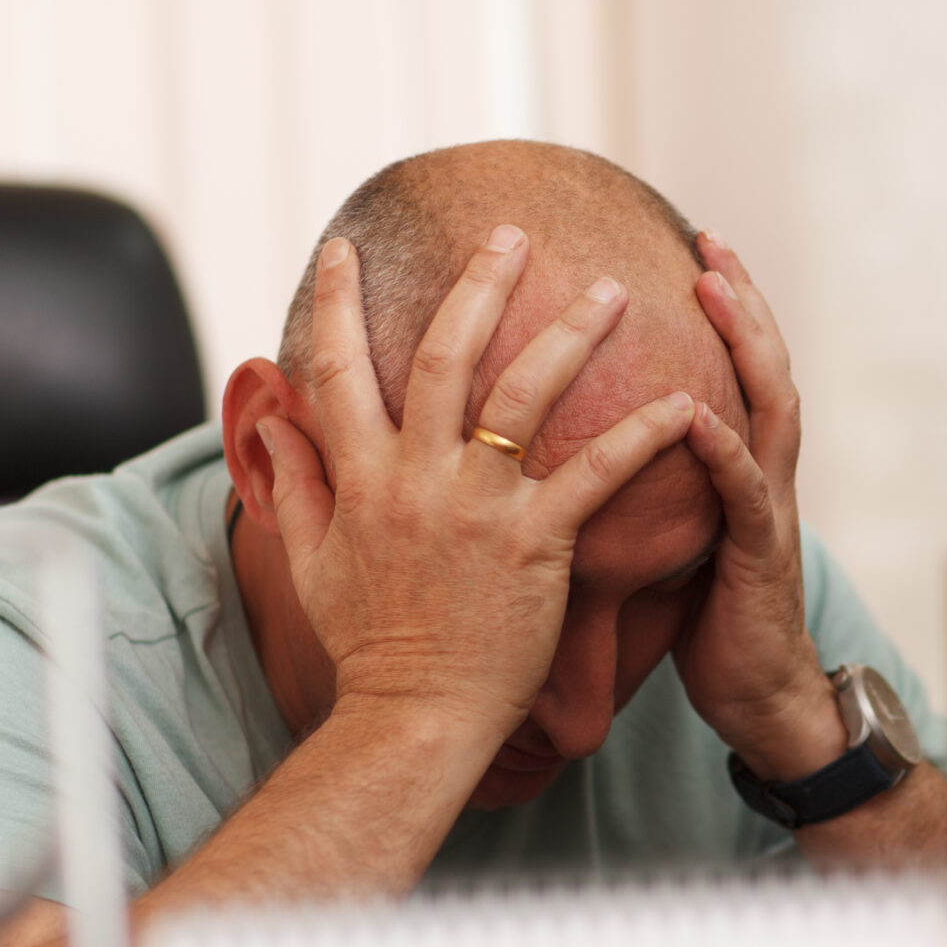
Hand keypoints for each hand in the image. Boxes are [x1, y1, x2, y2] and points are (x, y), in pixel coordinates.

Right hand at [257, 228, 695, 745]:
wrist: (414, 714)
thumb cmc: (367, 644)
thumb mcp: (310, 561)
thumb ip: (294, 483)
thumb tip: (264, 422)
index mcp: (361, 476)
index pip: (340, 370)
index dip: (338, 304)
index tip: (346, 249)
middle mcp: (417, 476)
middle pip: (447, 355)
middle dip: (479, 285)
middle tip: (513, 232)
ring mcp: (478, 505)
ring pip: (524, 392)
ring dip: (572, 333)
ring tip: (612, 290)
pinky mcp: (537, 540)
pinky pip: (597, 471)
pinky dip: (641, 433)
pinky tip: (681, 401)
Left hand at [677, 232, 846, 781]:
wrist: (760, 701)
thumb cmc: (707, 622)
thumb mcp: (673, 537)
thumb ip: (651, 485)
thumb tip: (580, 448)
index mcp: (739, 468)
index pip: (737, 368)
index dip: (723, 307)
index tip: (690, 245)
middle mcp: (763, 476)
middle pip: (765, 366)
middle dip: (742, 298)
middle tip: (708, 237)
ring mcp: (768, 514)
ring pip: (770, 410)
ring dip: (746, 345)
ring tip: (715, 289)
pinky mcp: (759, 560)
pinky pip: (743, 495)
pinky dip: (722, 451)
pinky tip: (695, 415)